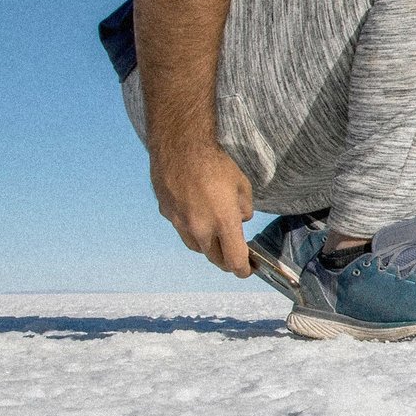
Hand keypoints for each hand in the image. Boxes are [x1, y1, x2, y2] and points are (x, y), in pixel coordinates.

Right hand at [150, 143, 254, 276]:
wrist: (180, 145)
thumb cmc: (215, 162)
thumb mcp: (243, 185)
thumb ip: (244, 209)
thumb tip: (241, 219)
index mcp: (223, 223)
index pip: (234, 260)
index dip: (243, 269)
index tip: (248, 270)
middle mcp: (199, 228)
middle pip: (214, 258)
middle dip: (227, 261)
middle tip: (235, 257)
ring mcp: (179, 222)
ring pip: (196, 246)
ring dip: (208, 247)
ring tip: (217, 239)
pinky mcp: (167, 213)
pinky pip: (181, 229)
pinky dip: (192, 229)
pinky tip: (197, 216)